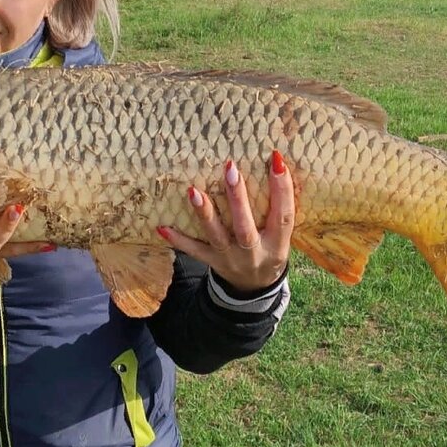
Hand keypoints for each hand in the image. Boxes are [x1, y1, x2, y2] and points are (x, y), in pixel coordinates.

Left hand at [158, 152, 294, 294]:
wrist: (255, 287)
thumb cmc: (270, 249)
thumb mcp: (282, 235)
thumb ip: (277, 208)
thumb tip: (273, 165)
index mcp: (278, 243)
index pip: (284, 215)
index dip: (282, 188)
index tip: (275, 159)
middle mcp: (254, 252)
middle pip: (245, 226)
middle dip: (238, 198)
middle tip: (231, 168)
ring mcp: (231, 259)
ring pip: (217, 236)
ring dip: (205, 213)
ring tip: (193, 191)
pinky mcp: (212, 262)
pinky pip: (194, 251)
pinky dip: (178, 240)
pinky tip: (162, 228)